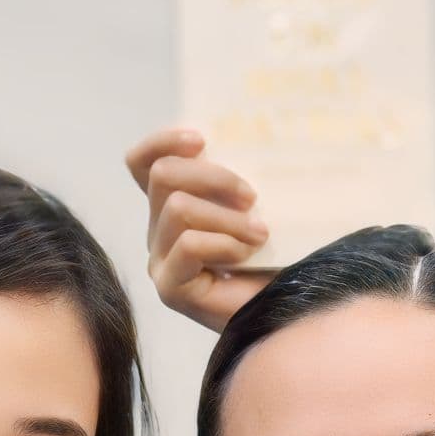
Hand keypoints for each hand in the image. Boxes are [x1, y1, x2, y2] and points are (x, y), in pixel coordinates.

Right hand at [125, 126, 272, 326]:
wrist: (292, 306)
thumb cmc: (283, 253)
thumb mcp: (262, 201)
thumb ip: (244, 171)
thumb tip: (252, 130)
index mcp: (173, 204)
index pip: (142, 163)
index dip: (162, 142)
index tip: (201, 138)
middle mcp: (159, 230)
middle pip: (162, 175)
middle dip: (213, 177)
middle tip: (252, 197)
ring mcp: (161, 260)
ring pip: (177, 208)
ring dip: (227, 218)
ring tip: (259, 235)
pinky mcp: (170, 287)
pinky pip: (188, 244)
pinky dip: (224, 244)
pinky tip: (245, 257)